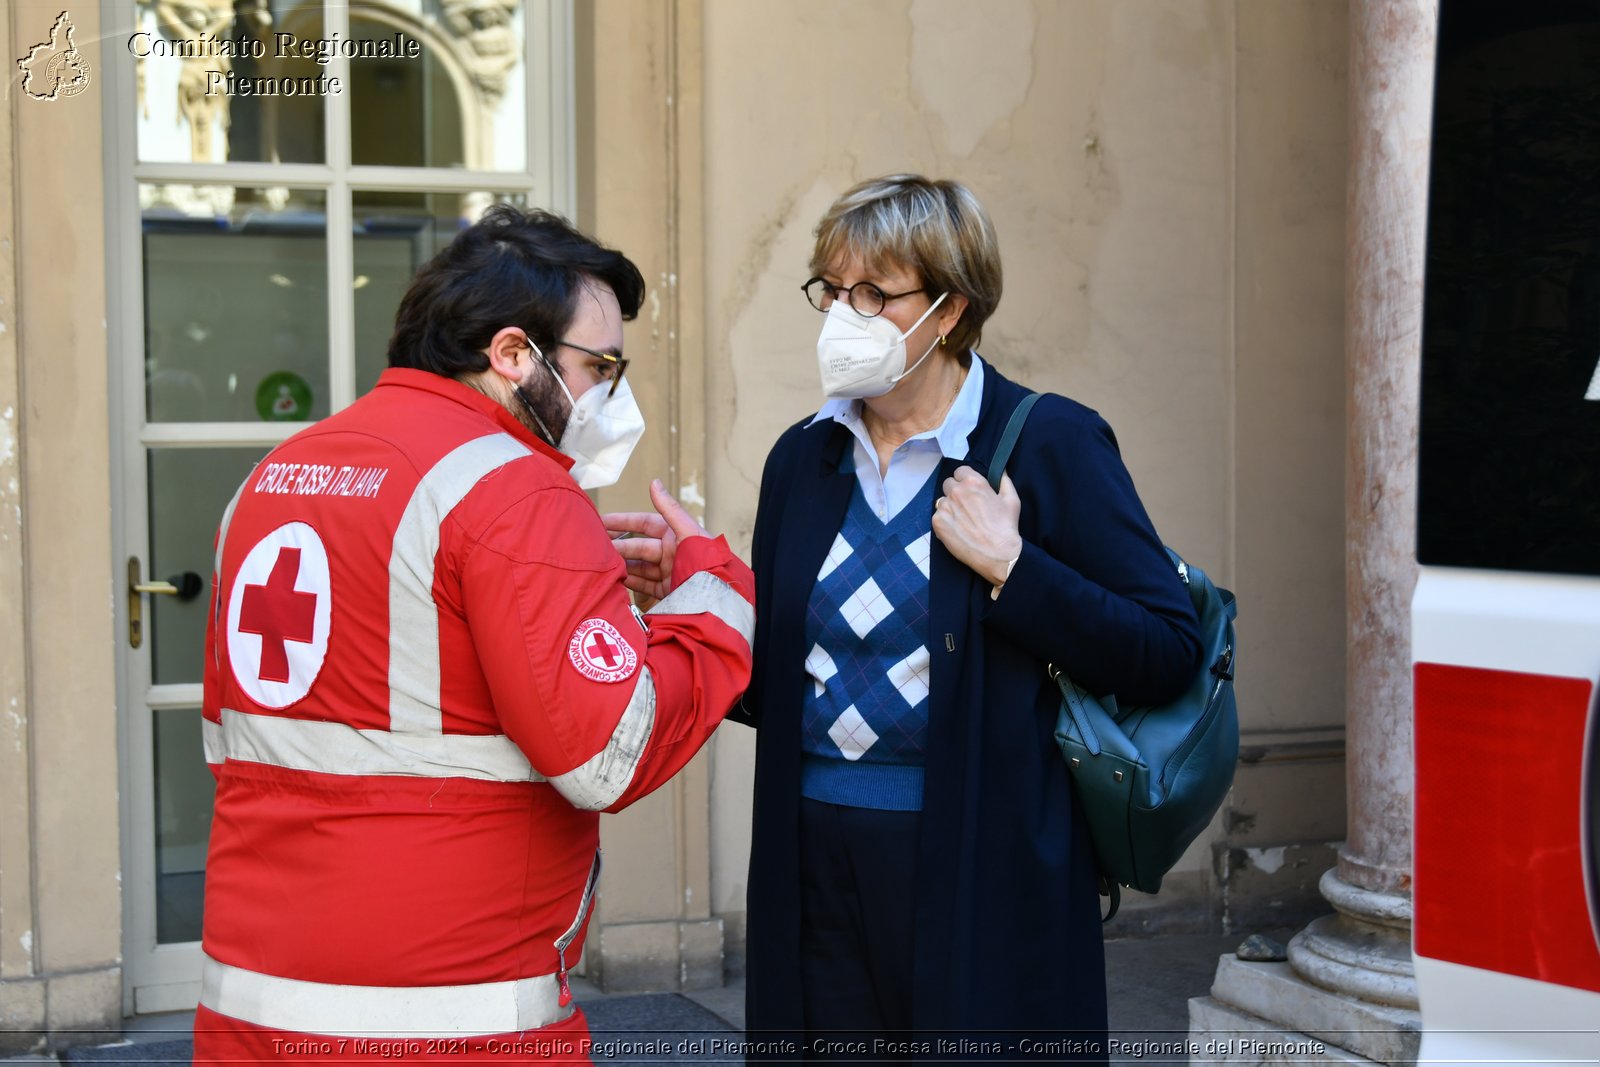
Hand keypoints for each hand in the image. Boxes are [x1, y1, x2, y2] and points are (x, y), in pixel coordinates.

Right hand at [600, 479, 709, 608]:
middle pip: (638, 547)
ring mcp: (669, 572)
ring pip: (639, 566)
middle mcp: (672, 552)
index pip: (644, 524)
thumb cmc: (707, 561)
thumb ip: (669, 509)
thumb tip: (654, 481)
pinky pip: (644, 585)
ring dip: (622, 565)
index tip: (601, 522)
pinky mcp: (668, 591)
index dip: (623, 522)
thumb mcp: (688, 532)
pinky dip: (630, 582)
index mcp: (676, 534)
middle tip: (596, 548)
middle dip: (618, 546)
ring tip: (601, 565)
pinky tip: (615, 580)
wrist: (719, 598)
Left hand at [932, 466, 1022, 585]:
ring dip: (949, 507)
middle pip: (948, 484)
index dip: (965, 480)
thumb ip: (1004, 480)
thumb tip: (1001, 471)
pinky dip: (945, 522)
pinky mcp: (938, 523)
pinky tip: (958, 530)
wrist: (998, 554)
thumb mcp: (1011, 499)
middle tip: (966, 505)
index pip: (960, 471)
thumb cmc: (1006, 527)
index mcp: (973, 482)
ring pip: (942, 501)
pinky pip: (937, 516)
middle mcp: (956, 491)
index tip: (970, 489)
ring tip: (962, 520)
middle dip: (956, 491)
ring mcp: (945, 507)